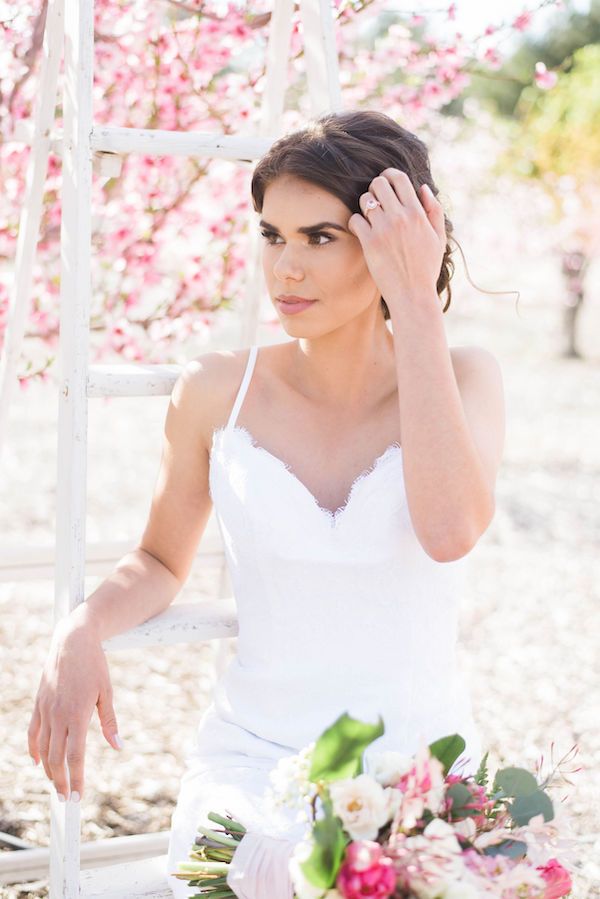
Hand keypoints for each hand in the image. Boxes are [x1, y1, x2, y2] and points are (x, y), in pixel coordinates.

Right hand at [28, 619, 121, 800]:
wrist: (72, 640)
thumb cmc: (95, 665)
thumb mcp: (107, 692)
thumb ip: (109, 722)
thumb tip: (118, 746)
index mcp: (78, 714)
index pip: (75, 756)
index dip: (76, 778)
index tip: (78, 796)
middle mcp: (58, 715)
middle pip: (56, 758)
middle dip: (61, 781)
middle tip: (68, 799)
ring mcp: (46, 710)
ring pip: (43, 748)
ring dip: (48, 770)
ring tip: (56, 784)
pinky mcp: (39, 703)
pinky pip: (33, 732)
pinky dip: (33, 749)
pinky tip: (37, 761)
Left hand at [347, 168, 446, 308]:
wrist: (413, 295)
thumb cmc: (426, 268)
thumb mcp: (439, 238)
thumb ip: (434, 210)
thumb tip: (422, 188)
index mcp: (418, 213)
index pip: (399, 178)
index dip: (389, 175)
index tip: (386, 183)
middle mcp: (400, 217)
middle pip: (379, 183)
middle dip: (375, 189)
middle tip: (376, 201)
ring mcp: (384, 229)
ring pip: (365, 199)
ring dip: (365, 206)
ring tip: (370, 218)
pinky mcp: (370, 243)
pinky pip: (355, 219)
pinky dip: (356, 223)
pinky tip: (362, 231)